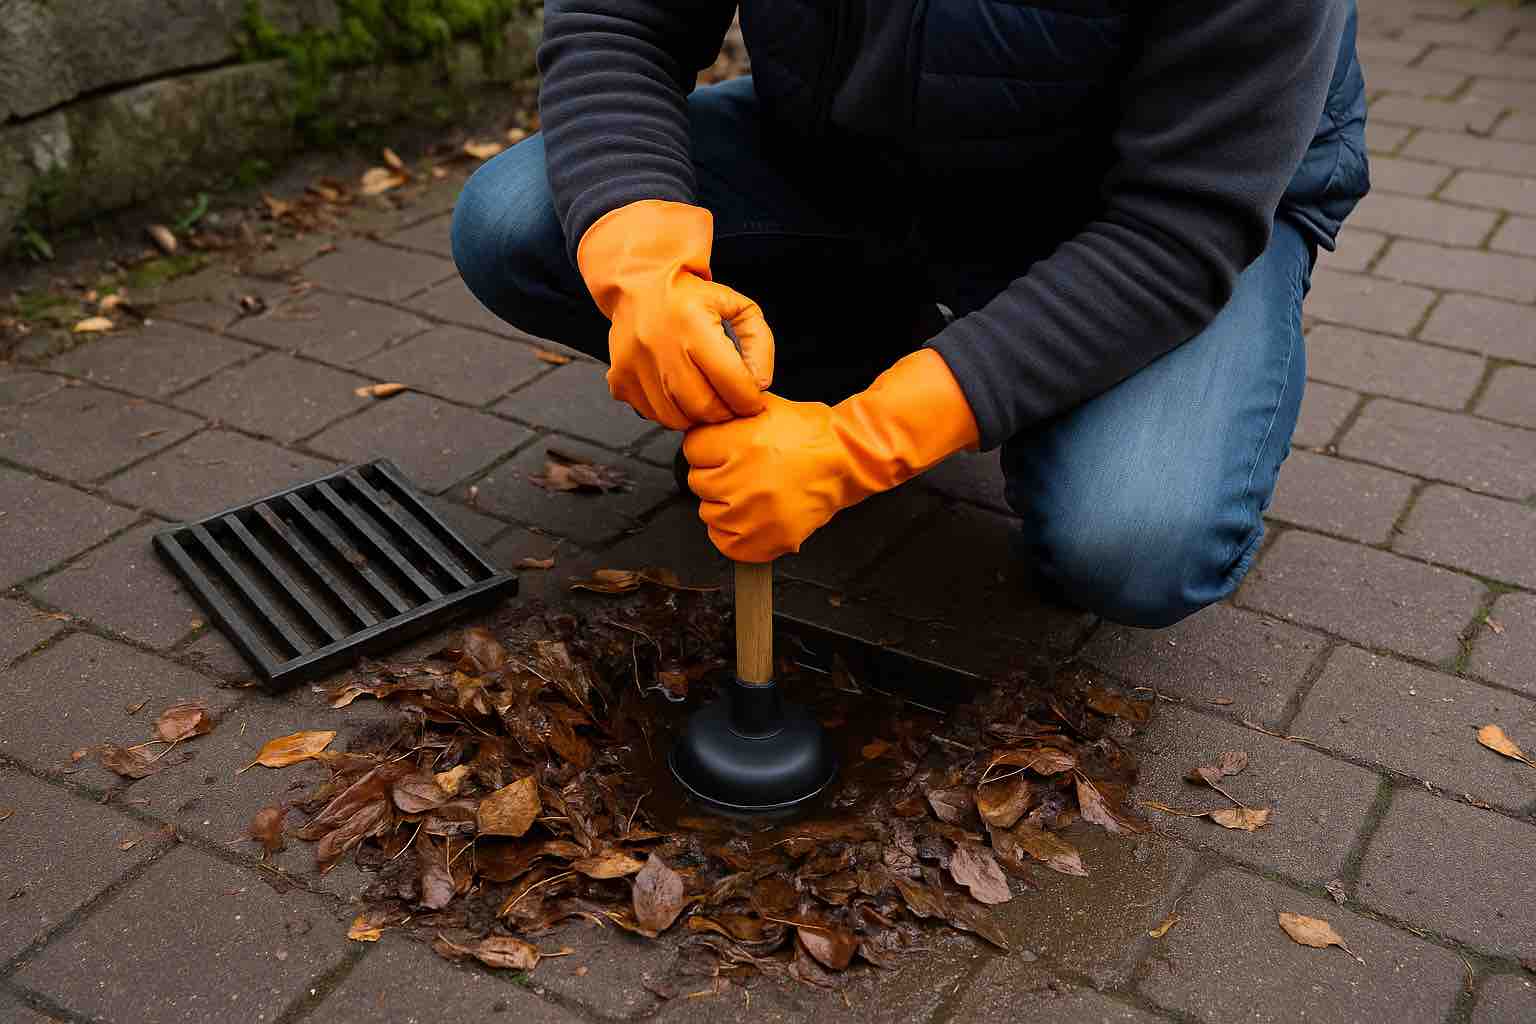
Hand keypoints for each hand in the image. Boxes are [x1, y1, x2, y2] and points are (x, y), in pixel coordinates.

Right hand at [578, 200, 772, 429]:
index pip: (731, 381)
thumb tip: (759, 383)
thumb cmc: (690, 298)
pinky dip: (674, 413)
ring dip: (699, 415)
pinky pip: (655, 416)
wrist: (639, 285)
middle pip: (705, 407)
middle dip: (726, 412)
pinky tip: (679, 392)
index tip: (753, 399)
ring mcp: (636, 366)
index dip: (749, 399)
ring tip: (704, 394)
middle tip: (730, 400)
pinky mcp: (620, 380)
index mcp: (692, 323)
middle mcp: (660, 345)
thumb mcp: (736, 305)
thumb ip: (760, 342)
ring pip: (680, 418)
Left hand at [685, 350, 980, 561]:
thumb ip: (727, 417)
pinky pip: (727, 543)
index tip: (725, 451)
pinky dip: (735, 534)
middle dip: (717, 476)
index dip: (709, 449)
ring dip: (726, 505)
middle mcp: (742, 479)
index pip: (693, 450)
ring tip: (753, 493)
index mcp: (739, 443)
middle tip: (744, 472)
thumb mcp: (764, 408)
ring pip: (710, 514)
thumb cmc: (810, 434)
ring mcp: (753, 514)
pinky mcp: (766, 539)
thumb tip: (700, 423)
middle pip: (698, 482)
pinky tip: (752, 517)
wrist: (847, 459)